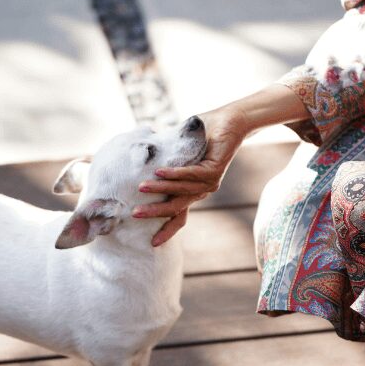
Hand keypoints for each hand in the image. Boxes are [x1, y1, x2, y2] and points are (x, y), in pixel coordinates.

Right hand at [133, 105, 248, 245]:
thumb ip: (160, 157)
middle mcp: (201, 191)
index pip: (179, 215)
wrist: (230, 122)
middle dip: (155, 213)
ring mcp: (209, 183)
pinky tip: (159, 171)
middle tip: (134, 215)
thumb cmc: (201, 136)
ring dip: (160, 189)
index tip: (153, 243)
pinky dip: (175, 173)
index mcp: (193, 190)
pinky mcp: (214, 171)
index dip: (167, 229)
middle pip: (176, 208)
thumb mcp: (177, 150)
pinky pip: (192, 174)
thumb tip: (135, 157)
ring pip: (181, 191)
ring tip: (140, 188)